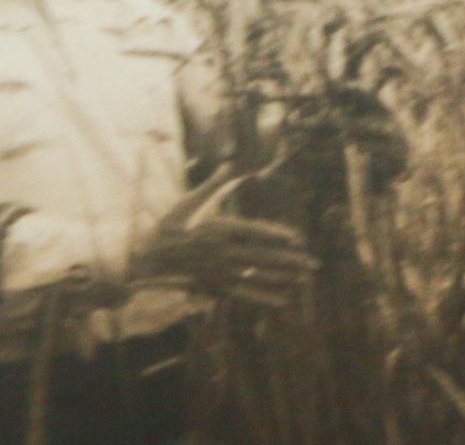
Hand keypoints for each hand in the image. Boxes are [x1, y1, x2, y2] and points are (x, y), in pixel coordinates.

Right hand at [129, 166, 318, 307]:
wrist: (150, 257)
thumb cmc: (171, 225)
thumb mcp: (190, 201)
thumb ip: (213, 184)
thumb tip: (229, 163)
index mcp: (219, 228)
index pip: (255, 232)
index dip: (277, 235)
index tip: (298, 239)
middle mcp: (223, 252)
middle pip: (263, 257)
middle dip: (291, 261)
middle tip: (314, 264)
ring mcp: (221, 271)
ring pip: (258, 276)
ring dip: (283, 277)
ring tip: (304, 279)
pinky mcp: (217, 285)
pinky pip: (245, 293)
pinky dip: (265, 297)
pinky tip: (282, 300)